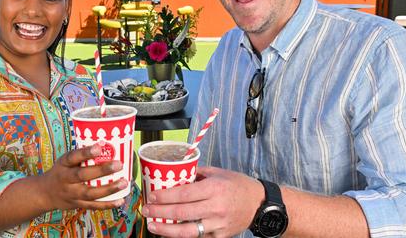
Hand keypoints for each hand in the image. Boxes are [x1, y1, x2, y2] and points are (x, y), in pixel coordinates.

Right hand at [40, 143, 127, 210]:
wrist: (46, 193)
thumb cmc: (62, 171)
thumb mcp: (65, 160)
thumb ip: (82, 154)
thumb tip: (106, 143)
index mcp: (63, 164)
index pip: (73, 157)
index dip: (86, 152)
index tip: (99, 147)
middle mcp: (66, 179)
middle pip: (82, 175)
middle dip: (101, 170)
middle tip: (118, 164)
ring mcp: (71, 194)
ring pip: (90, 193)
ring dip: (109, 189)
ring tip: (124, 182)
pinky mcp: (77, 205)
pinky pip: (93, 206)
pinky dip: (108, 204)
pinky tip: (120, 200)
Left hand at [142, 166, 262, 237]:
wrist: (260, 204)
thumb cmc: (238, 185)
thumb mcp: (218, 173)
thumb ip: (196, 174)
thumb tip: (176, 173)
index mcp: (214, 188)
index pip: (184, 194)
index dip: (165, 196)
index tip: (152, 196)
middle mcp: (215, 207)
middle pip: (181, 213)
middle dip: (160, 212)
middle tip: (146, 210)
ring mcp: (218, 224)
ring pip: (187, 231)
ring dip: (166, 230)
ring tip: (153, 226)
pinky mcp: (220, 236)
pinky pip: (198, 237)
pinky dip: (183, 236)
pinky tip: (170, 234)